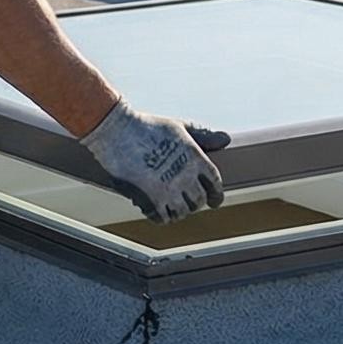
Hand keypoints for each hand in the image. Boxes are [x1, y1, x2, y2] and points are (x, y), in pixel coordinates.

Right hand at [79, 101, 228, 221]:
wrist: (117, 131)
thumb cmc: (147, 126)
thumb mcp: (178, 126)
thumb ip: (203, 135)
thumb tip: (225, 140)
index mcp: (195, 157)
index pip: (215, 183)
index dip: (216, 195)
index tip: (215, 201)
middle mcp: (185, 175)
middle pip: (199, 201)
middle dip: (196, 203)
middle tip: (189, 203)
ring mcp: (169, 189)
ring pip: (182, 212)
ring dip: (179, 211)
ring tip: (172, 208)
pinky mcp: (151, 198)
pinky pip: (162, 217)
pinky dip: (162, 216)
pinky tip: (158, 211)